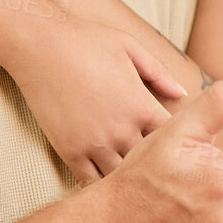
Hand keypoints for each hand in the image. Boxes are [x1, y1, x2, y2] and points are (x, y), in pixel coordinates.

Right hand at [13, 16, 187, 180]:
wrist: (40, 46)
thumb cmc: (87, 40)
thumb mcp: (130, 48)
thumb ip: (159, 73)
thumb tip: (182, 93)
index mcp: (142, 106)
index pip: (174, 138)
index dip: (177, 143)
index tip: (173, 143)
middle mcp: (123, 130)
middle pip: (152, 164)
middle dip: (157, 165)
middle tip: (157, 167)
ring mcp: (95, 144)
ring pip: (122, 176)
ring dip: (128, 176)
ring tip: (132, 176)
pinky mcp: (70, 151)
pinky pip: (90, 180)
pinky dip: (100, 182)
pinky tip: (104, 178)